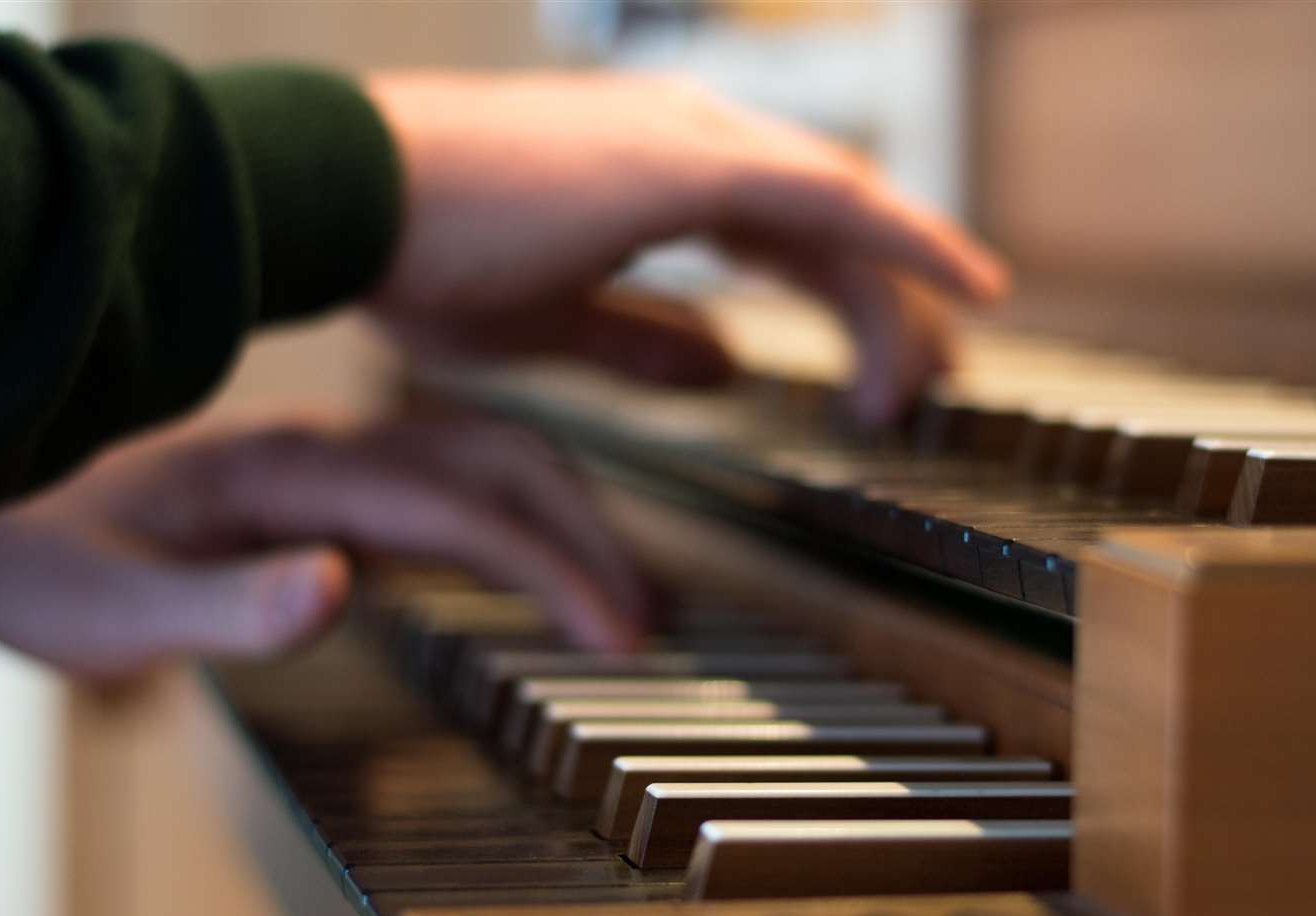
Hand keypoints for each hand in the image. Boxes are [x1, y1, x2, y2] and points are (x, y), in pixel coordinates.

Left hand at [0, 413, 645, 678]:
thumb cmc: (39, 558)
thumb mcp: (106, 607)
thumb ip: (222, 606)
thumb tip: (337, 588)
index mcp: (287, 472)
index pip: (459, 507)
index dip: (551, 564)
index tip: (619, 629)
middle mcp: (325, 449)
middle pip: (499, 459)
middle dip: (587, 534)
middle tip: (649, 616)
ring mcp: (334, 458)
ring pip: (489, 457)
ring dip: (569, 515)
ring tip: (625, 588)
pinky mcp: (333, 480)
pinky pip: (458, 478)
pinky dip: (524, 513)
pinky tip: (542, 556)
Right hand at [363, 72, 1008, 423]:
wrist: (348, 202)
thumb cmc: (420, 257)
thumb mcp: (550, 322)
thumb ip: (642, 341)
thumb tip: (723, 367)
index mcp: (649, 175)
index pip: (782, 231)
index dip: (840, 291)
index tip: (875, 359)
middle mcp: (685, 139)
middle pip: (828, 221)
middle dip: (886, 300)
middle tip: (926, 377)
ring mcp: (690, 139)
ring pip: (844, 213)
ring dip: (901, 291)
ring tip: (943, 369)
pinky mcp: (688, 161)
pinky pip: (835, 205)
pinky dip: (909, 244)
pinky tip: (967, 289)